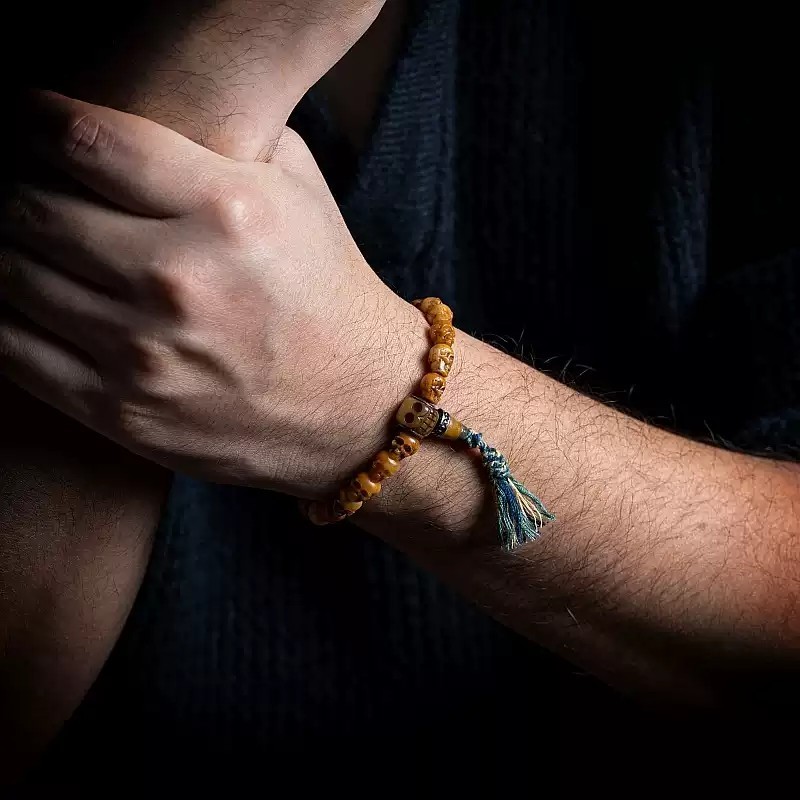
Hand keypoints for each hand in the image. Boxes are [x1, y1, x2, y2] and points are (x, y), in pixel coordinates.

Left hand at [0, 91, 426, 496]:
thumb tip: (150, 104)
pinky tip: (30, 304)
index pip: (85, 142)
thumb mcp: (301, 194)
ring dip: (11, 253)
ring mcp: (146, 354)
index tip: (27, 125)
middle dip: (18, 192)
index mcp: (229, 211)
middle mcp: (180, 280)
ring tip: (35, 250)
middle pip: (32, 209)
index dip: (33, 122)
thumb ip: (229, 137)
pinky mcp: (126, 413)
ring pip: (12, 277)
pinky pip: (16, 353)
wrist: (359, 406)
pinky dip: (6, 319)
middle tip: (31, 193)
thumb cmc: (326, 294)